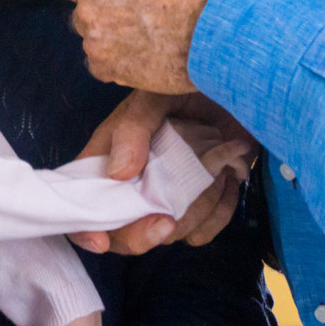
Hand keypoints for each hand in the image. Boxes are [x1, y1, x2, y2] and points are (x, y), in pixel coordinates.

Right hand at [68, 91, 254, 255]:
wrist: (240, 86)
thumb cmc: (189, 84)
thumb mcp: (156, 96)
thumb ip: (134, 128)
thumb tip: (117, 173)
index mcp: (109, 156)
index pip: (84, 202)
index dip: (85, 227)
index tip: (102, 240)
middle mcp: (134, 184)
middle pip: (123, 233)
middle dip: (144, 233)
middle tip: (167, 220)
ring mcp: (168, 198)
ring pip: (168, 234)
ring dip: (193, 211)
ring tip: (214, 173)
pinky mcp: (200, 206)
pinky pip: (202, 233)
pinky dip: (217, 214)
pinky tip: (228, 181)